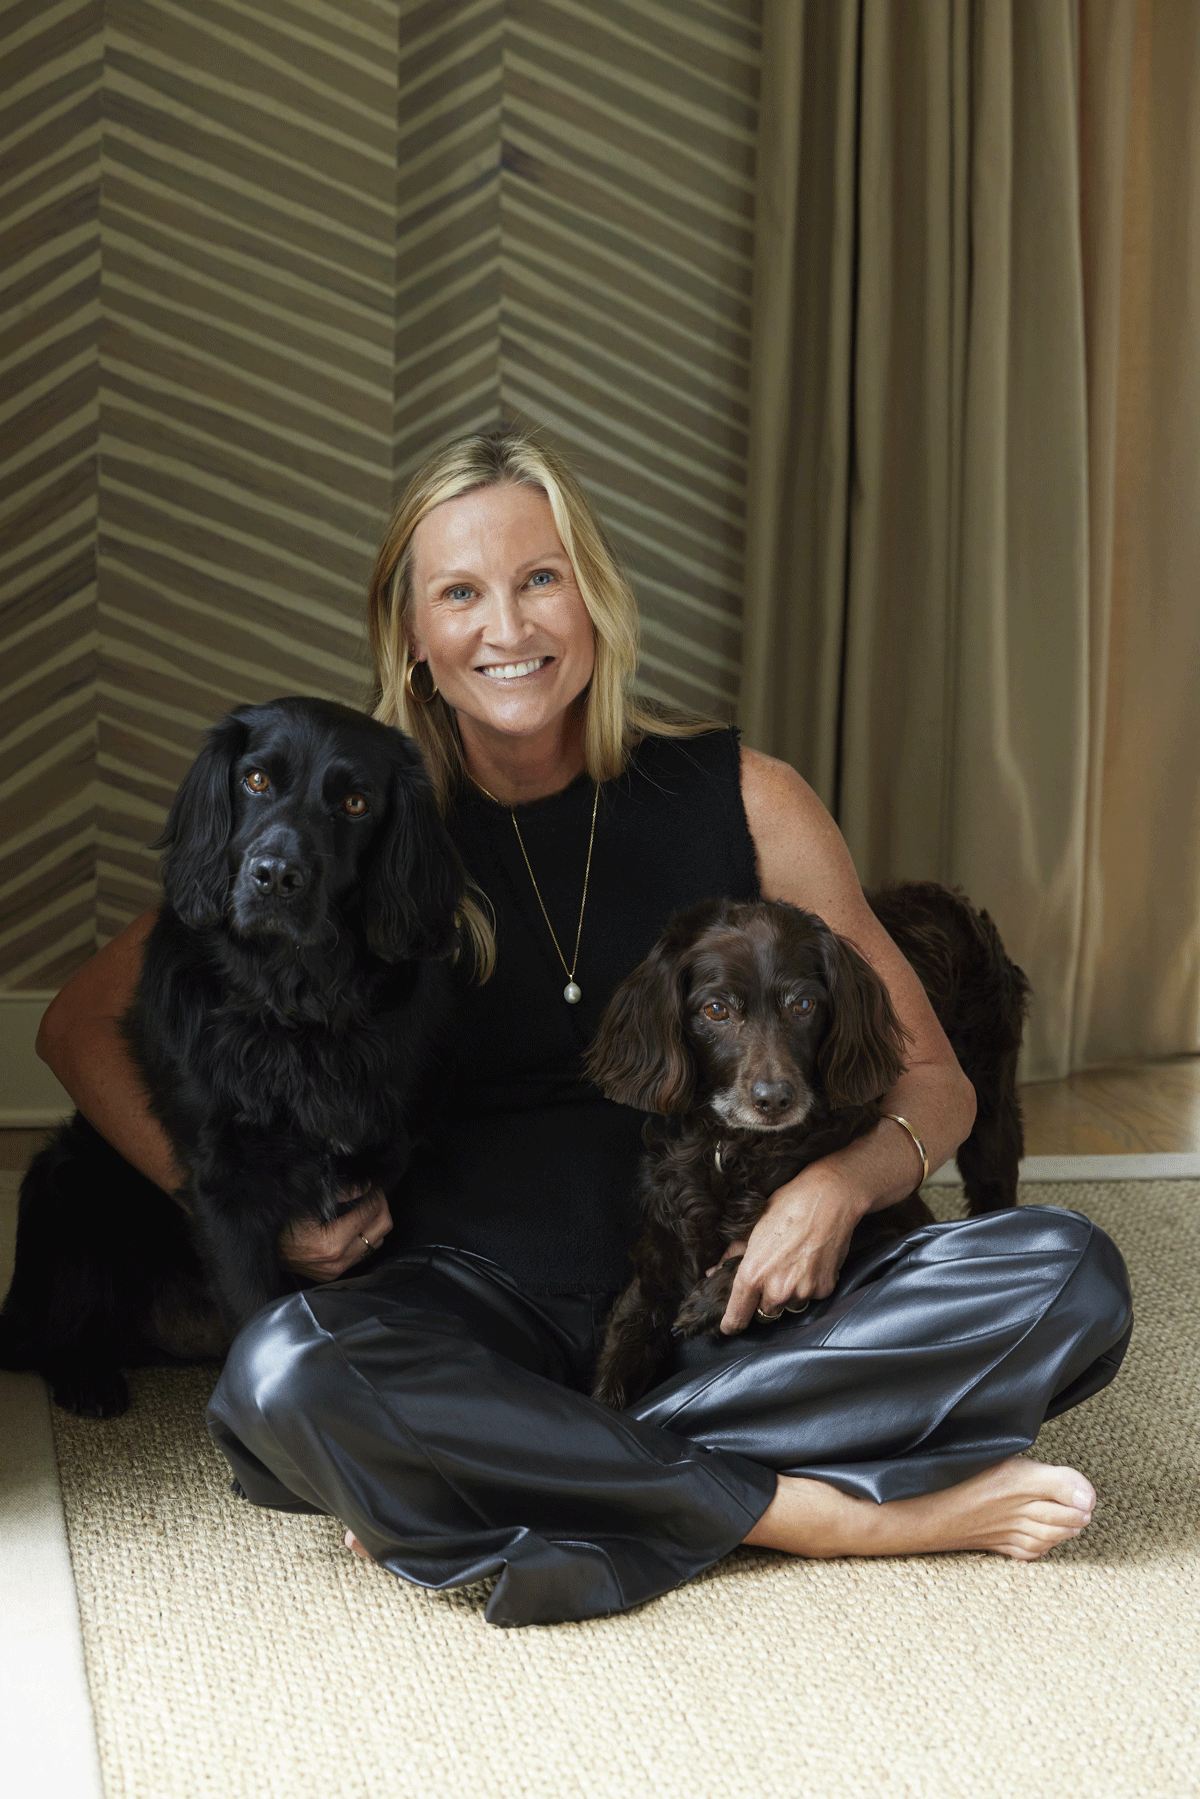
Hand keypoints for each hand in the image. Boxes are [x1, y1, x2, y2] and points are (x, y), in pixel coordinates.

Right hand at [278, 1188, 392, 1281]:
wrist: (264, 1249)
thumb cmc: (282, 1223)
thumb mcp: (308, 1203)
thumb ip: (340, 1193)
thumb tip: (364, 1186)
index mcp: (332, 1244)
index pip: (369, 1213)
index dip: (375, 1194)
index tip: (372, 1183)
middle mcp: (338, 1261)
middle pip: (382, 1229)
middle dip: (381, 1206)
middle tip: (374, 1193)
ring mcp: (337, 1271)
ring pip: (377, 1242)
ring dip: (376, 1222)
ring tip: (367, 1206)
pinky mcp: (334, 1275)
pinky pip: (363, 1253)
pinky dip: (366, 1236)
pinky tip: (358, 1224)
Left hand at [717, 1165, 861, 1334]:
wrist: (829, 1199)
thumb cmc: (787, 1206)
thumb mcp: (752, 1227)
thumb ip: (732, 1255)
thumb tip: (714, 1272)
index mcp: (753, 1274)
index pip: (737, 1317)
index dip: (731, 1325)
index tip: (729, 1326)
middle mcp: (777, 1289)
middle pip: (764, 1314)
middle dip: (764, 1301)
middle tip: (770, 1277)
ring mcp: (802, 1292)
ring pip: (788, 1307)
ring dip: (788, 1295)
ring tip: (793, 1265)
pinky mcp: (824, 1289)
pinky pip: (810, 1297)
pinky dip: (809, 1286)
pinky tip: (809, 1263)